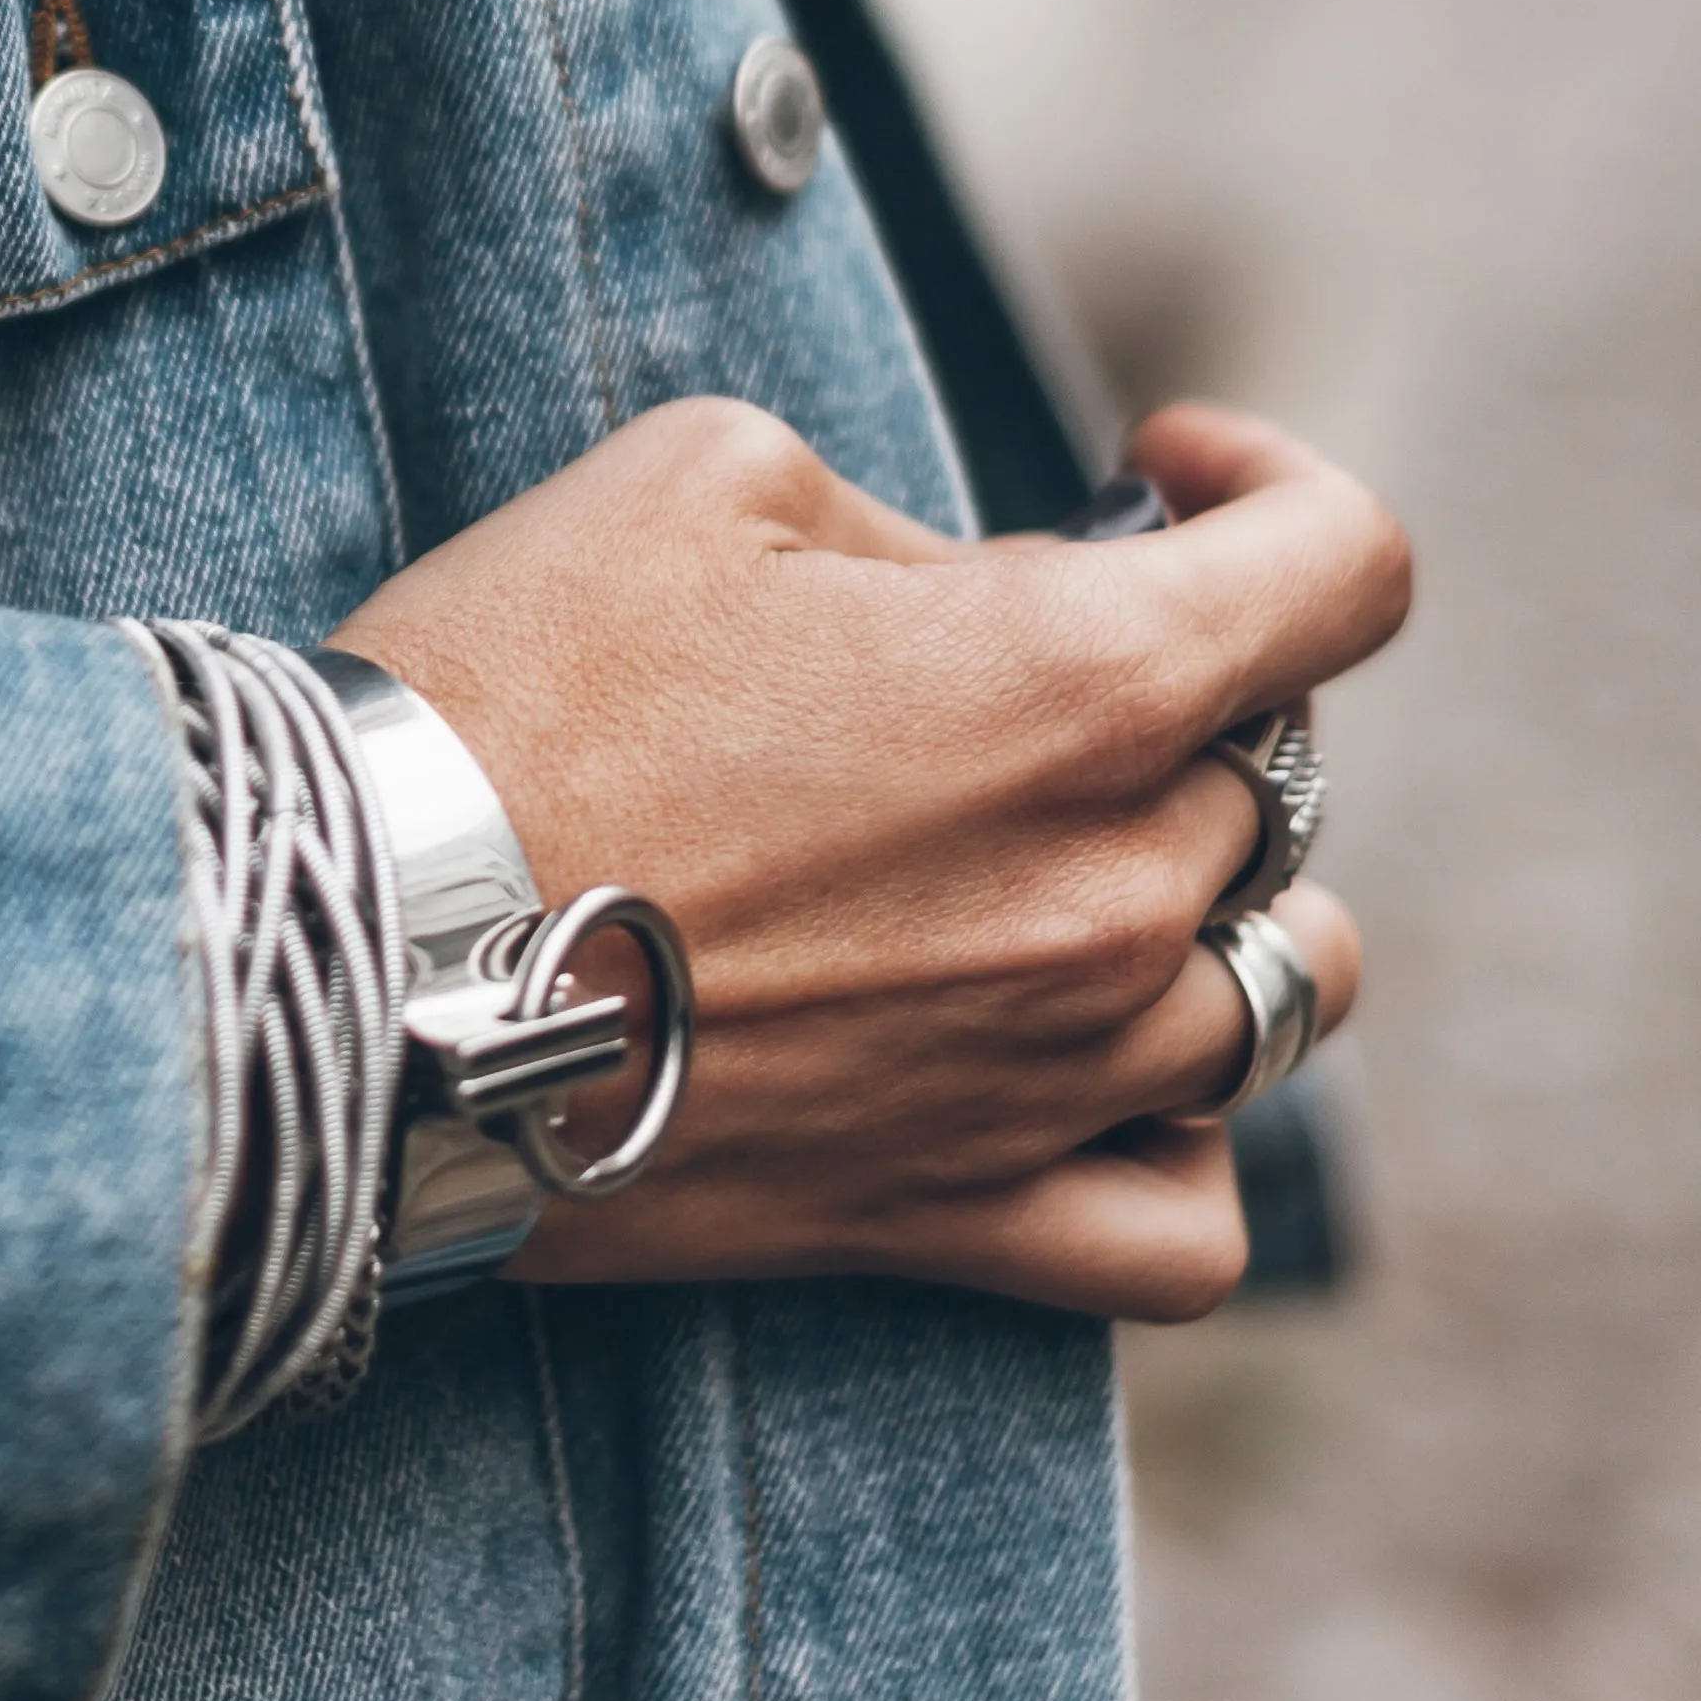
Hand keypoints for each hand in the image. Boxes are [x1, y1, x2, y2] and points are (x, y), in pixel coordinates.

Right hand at [329, 398, 1409, 1322]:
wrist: (354, 953)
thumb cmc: (509, 690)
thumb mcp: (700, 475)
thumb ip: (904, 521)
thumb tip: (973, 598)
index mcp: (1077, 680)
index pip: (1347, 568)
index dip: (1273, 485)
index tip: (1160, 469)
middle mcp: (1111, 889)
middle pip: (1276, 774)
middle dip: (1163, 692)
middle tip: (982, 674)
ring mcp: (1051, 1073)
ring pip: (1281, 995)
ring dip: (1222, 909)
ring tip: (1089, 866)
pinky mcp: (950, 1215)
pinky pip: (1182, 1231)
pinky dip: (1183, 1152)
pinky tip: (1111, 1082)